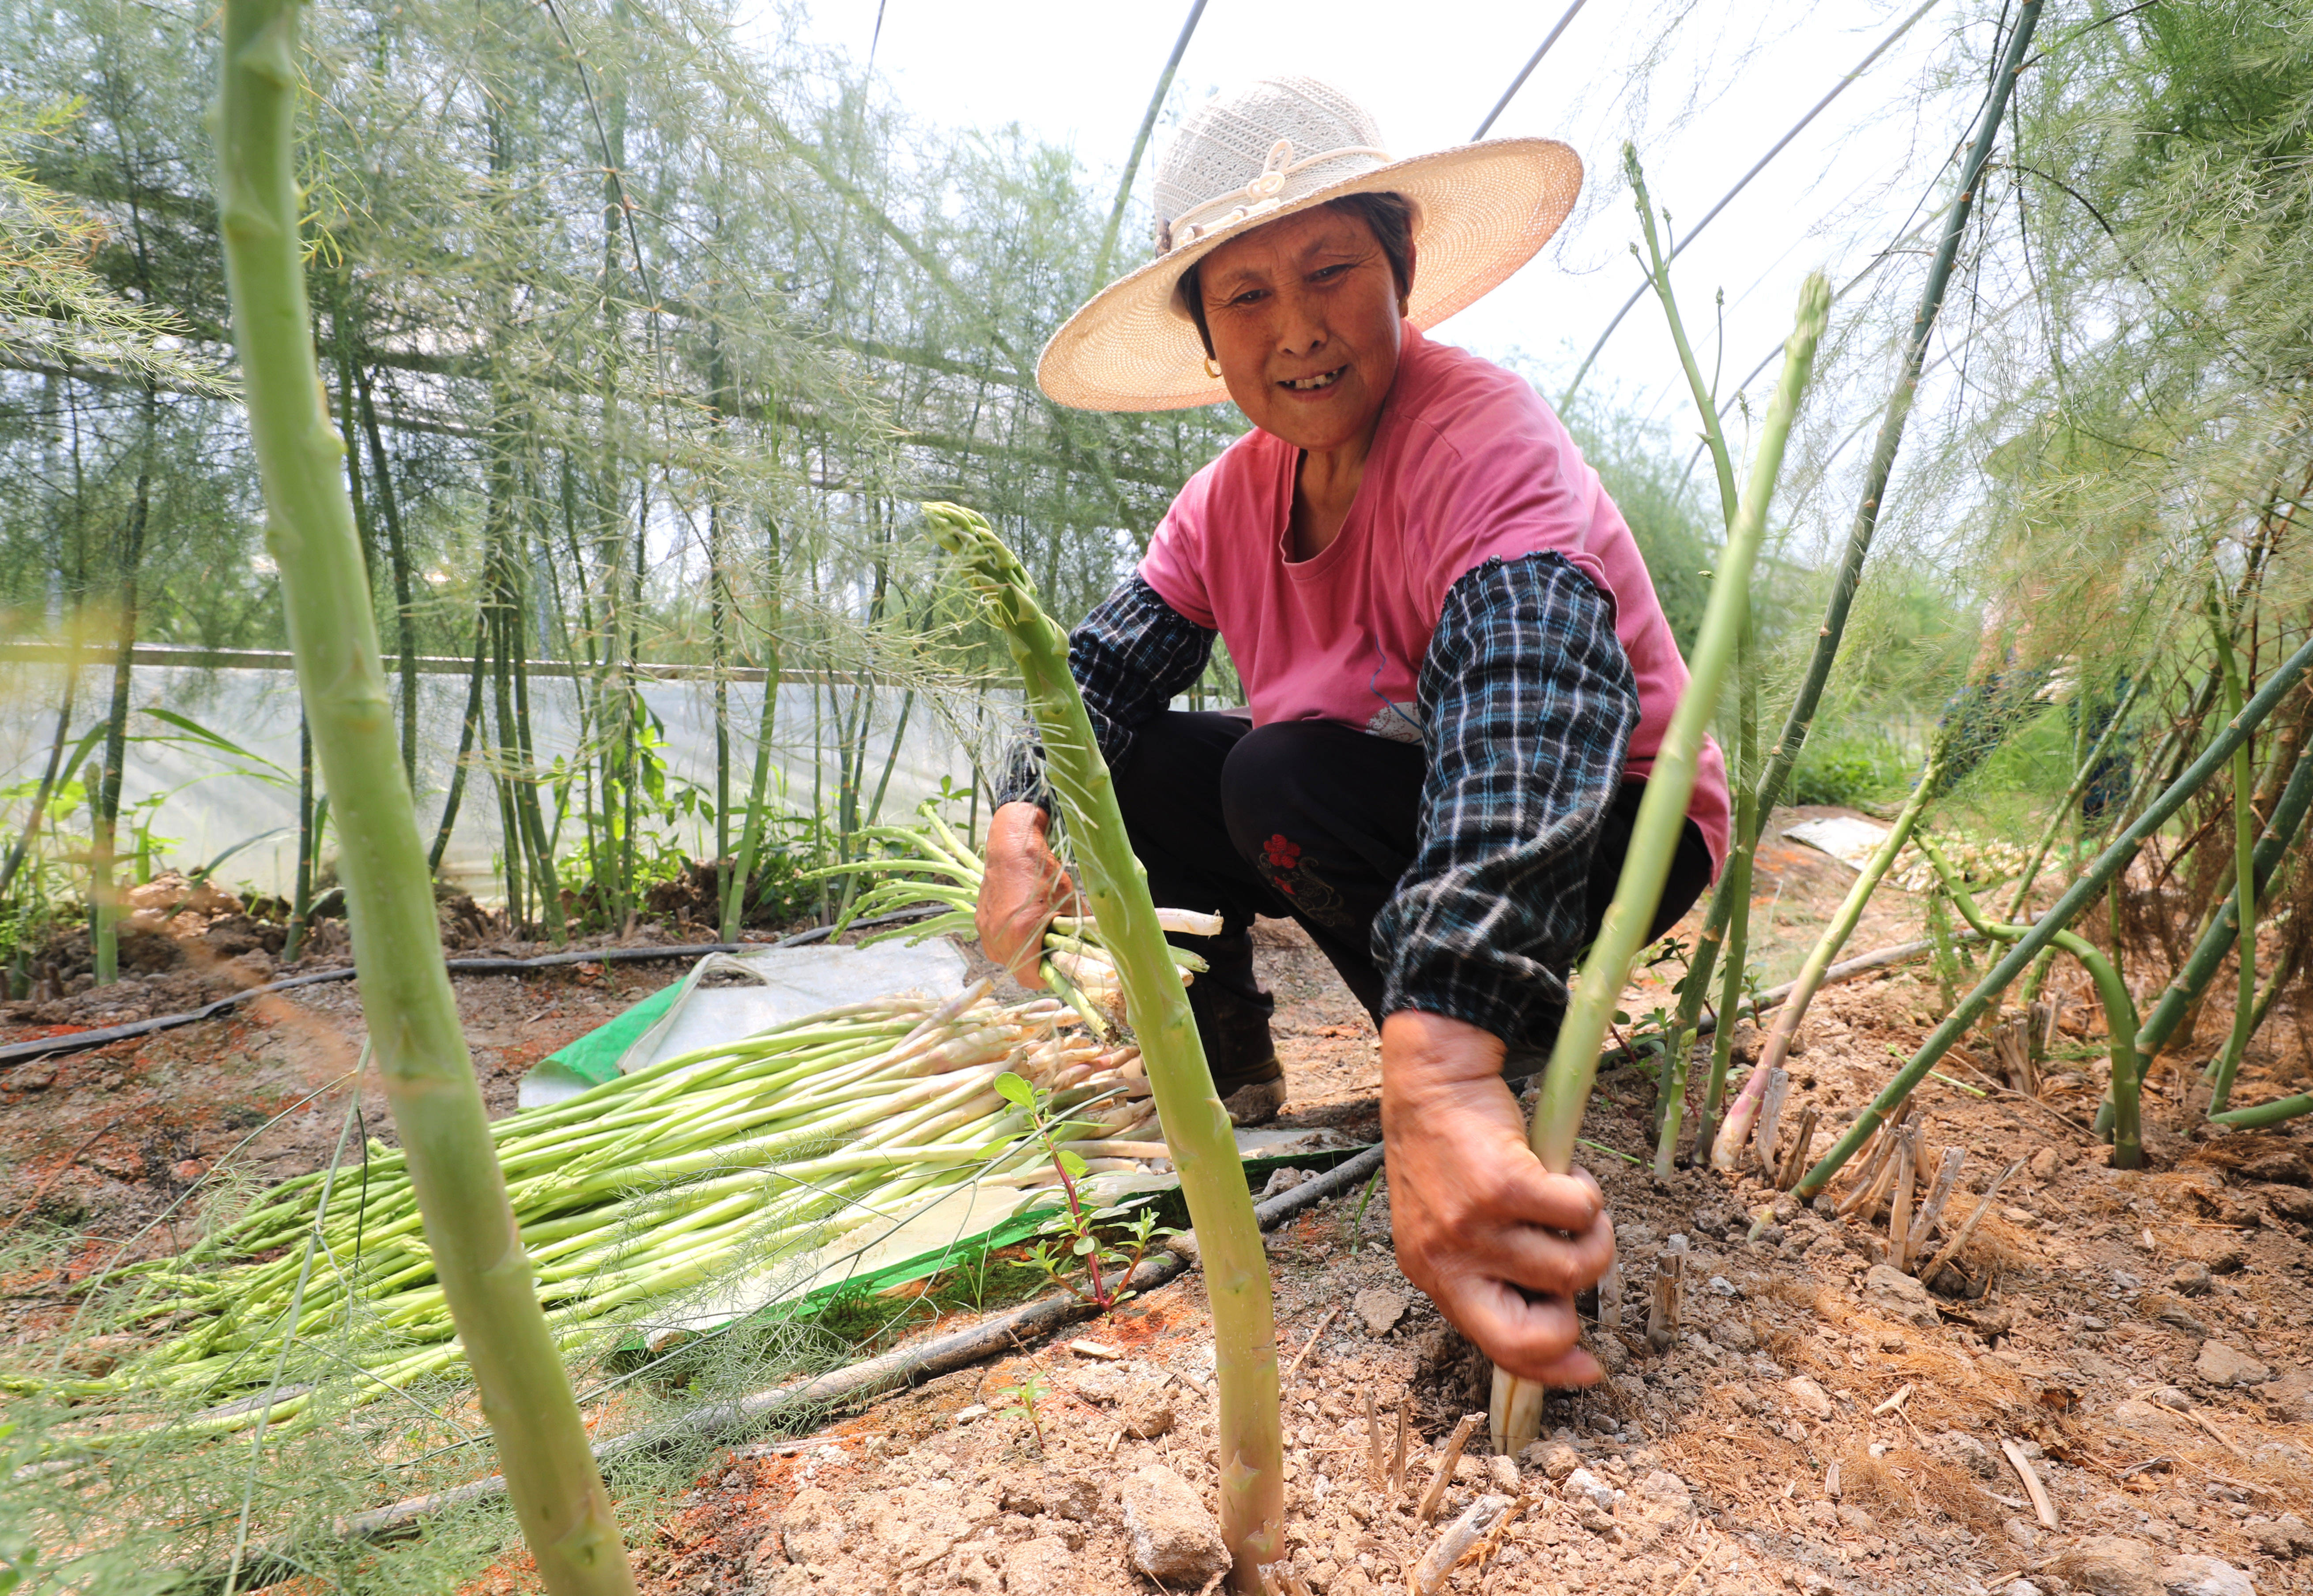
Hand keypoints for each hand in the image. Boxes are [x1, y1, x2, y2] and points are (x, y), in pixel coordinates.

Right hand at [975, 802, 1080, 988]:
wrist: (1012, 847)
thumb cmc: (1043, 873)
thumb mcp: (1069, 903)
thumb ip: (1077, 931)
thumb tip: (1093, 950)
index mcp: (1021, 936)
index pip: (1030, 979)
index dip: (1046, 978)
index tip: (1056, 967)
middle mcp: (998, 938)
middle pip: (1017, 969)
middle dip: (1034, 963)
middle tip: (1048, 947)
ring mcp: (986, 930)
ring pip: (1005, 956)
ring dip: (1020, 951)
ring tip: (1034, 931)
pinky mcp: (980, 920)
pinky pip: (995, 941)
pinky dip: (1008, 938)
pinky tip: (1020, 920)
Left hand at [1379, 1010, 1614, 1384]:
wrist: (1432, 1084)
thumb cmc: (1449, 1155)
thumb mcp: (1449, 1228)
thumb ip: (1488, 1272)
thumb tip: (1555, 1324)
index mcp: (1435, 1277)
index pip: (1498, 1350)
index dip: (1551, 1369)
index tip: (1587, 1369)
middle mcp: (1448, 1260)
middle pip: (1531, 1335)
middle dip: (1571, 1321)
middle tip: (1573, 1271)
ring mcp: (1474, 1226)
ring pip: (1574, 1268)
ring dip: (1590, 1235)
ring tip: (1567, 1200)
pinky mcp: (1502, 1187)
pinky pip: (1579, 1213)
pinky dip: (1584, 1192)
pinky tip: (1559, 1170)